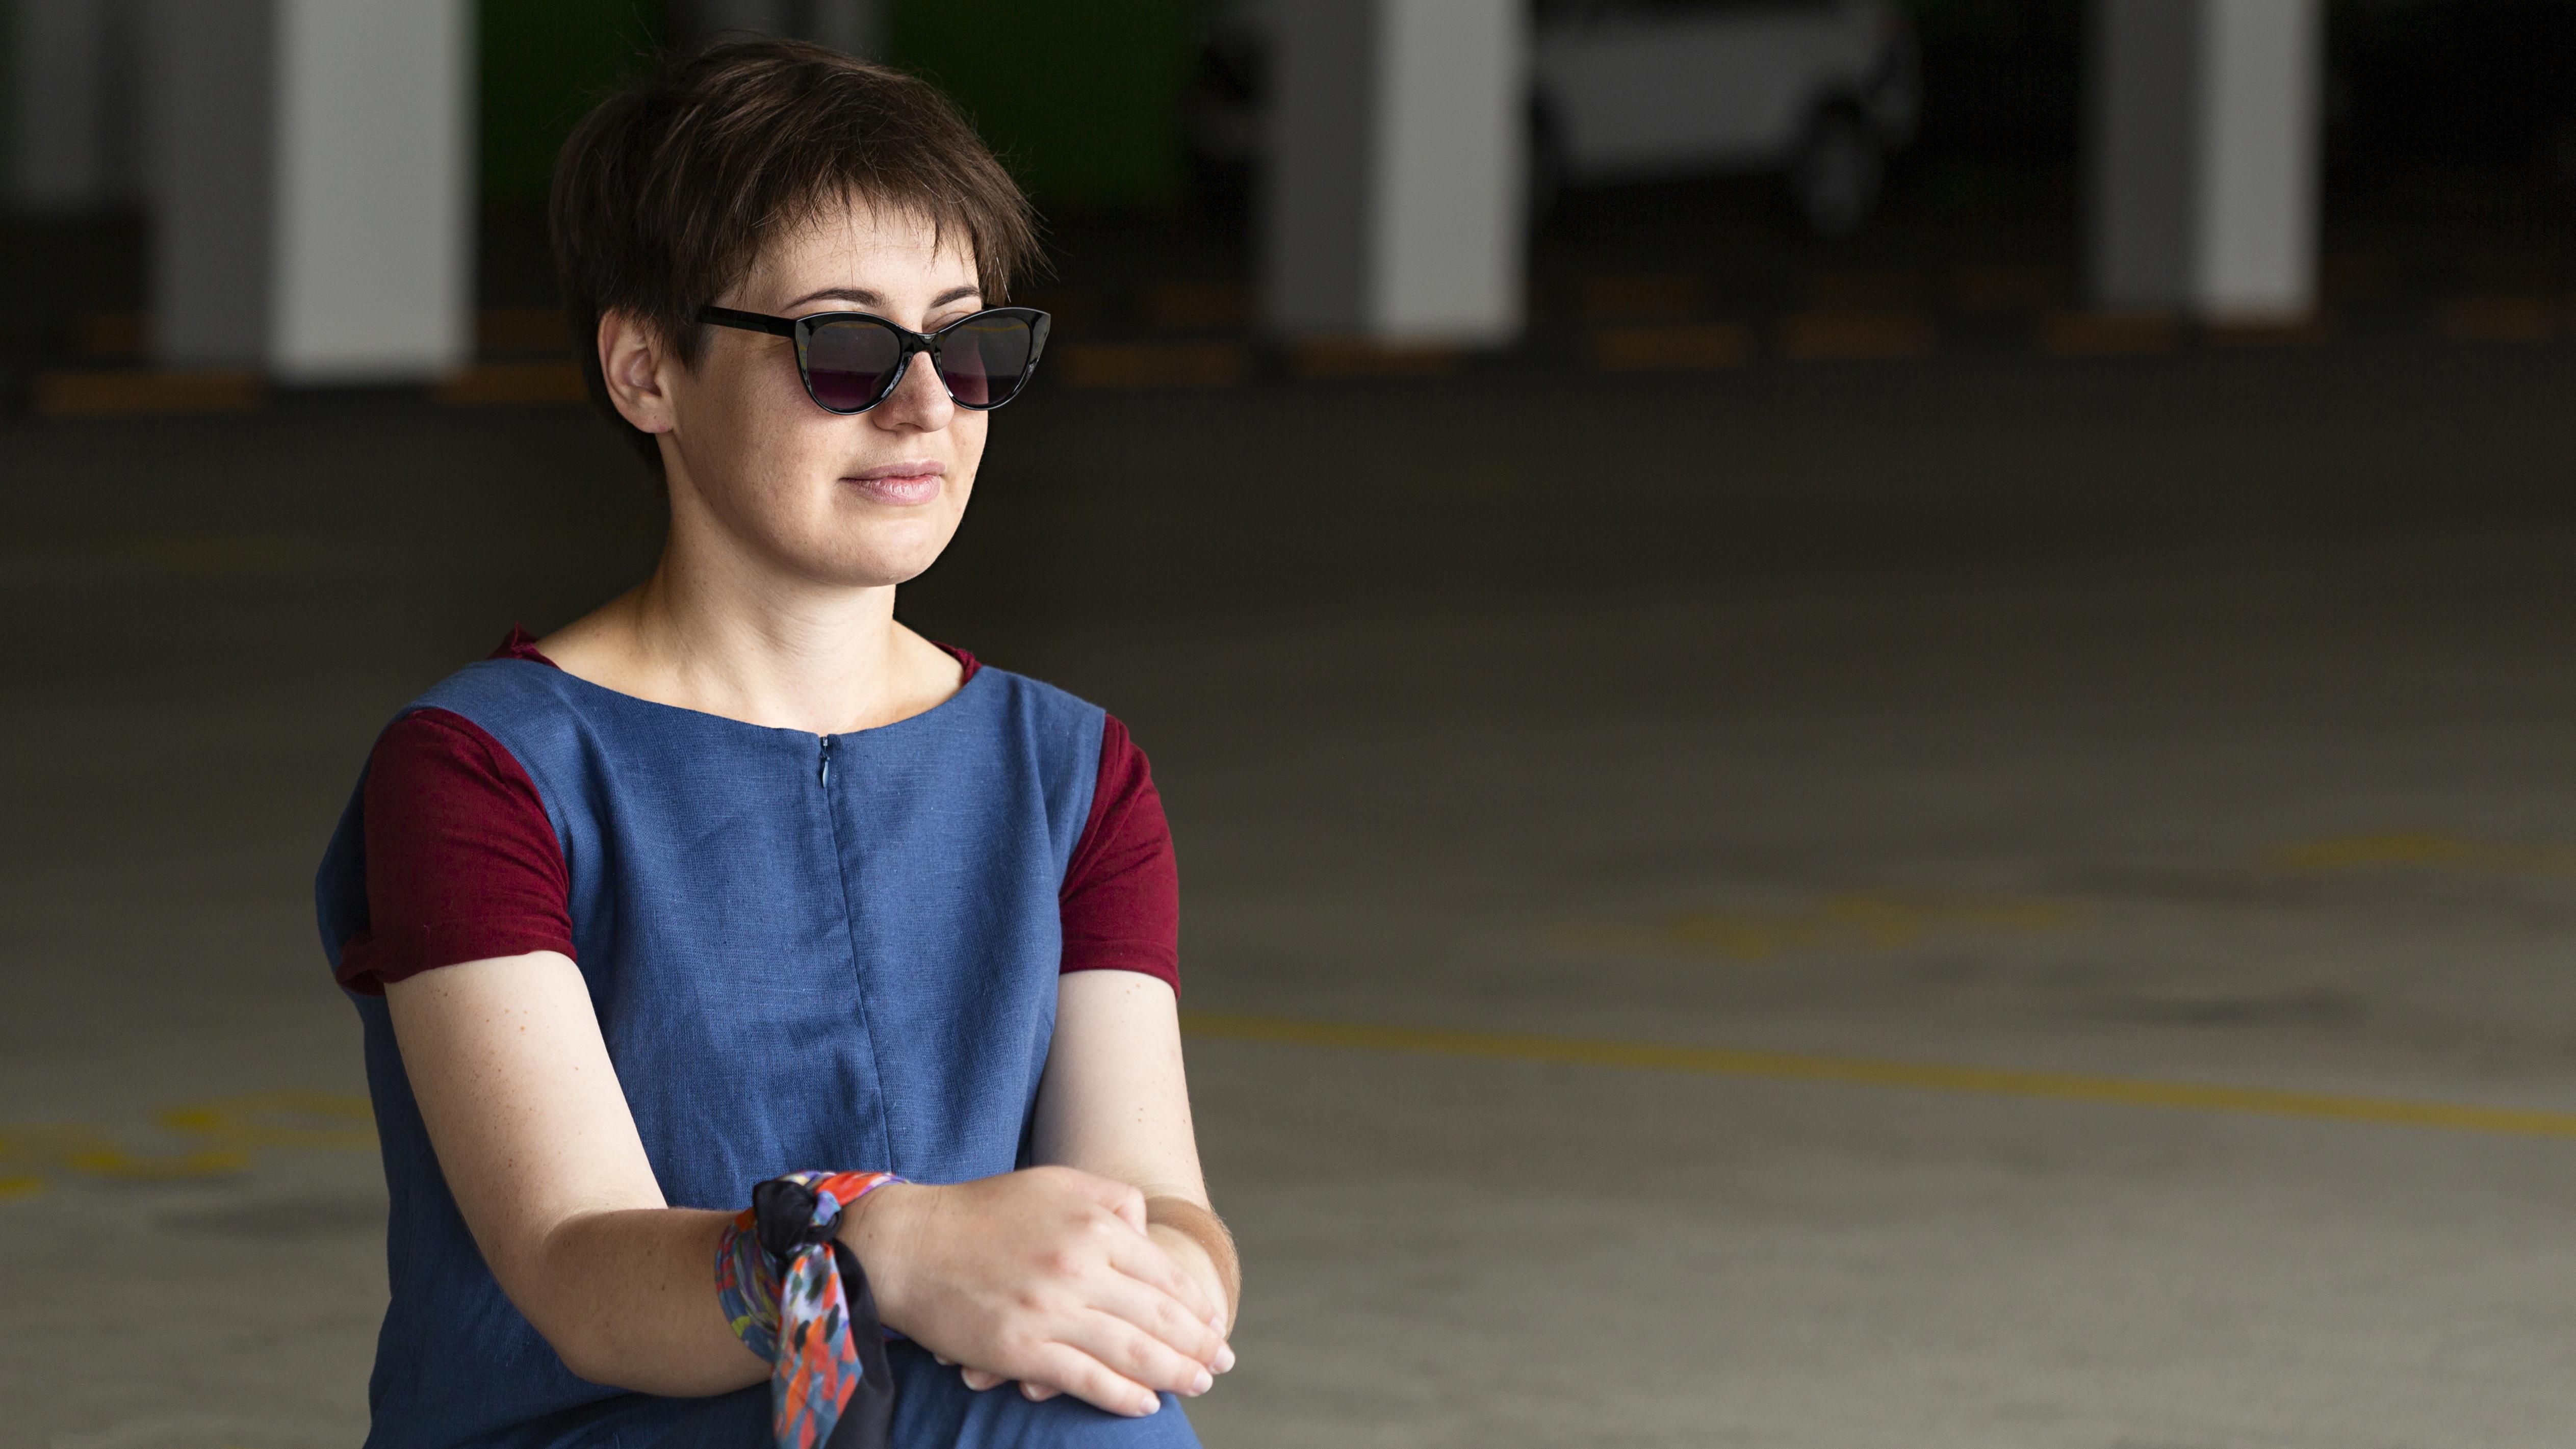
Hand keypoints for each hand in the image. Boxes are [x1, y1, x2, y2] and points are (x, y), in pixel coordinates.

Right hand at [843, 1167, 1232, 1415]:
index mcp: (1093, 1225)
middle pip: (1158, 1317)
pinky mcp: (1021, 1349)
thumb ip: (1111, 1201)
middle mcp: (1079, 1266)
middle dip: (1198, 1345)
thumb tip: (1147, 1233)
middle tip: (1221, 1363)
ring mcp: (1050, 1311)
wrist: (908, 1243)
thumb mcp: (1057, 1182)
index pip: (1165, 1275)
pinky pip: (1086, 1379)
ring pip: (1132, 1351)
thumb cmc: (984, 1211)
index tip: (1214, 1325)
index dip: (1197, 1307)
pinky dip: (1123, 1395)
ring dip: (1174, 1373)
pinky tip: (1147, 1403)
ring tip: (1197, 1385)